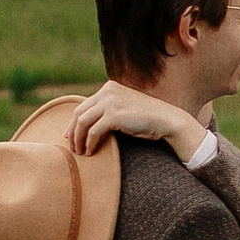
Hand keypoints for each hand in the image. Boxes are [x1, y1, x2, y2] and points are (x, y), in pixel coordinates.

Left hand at [71, 77, 202, 159]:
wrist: (167, 120)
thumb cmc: (148, 119)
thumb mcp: (125, 107)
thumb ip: (110, 109)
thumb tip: (90, 123)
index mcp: (109, 87)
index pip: (84, 105)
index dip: (74, 122)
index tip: (72, 136)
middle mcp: (107, 91)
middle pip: (79, 112)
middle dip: (73, 131)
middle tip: (72, 146)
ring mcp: (110, 102)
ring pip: (82, 122)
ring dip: (78, 139)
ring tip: (79, 151)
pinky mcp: (113, 115)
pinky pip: (93, 131)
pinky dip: (89, 143)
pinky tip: (91, 151)